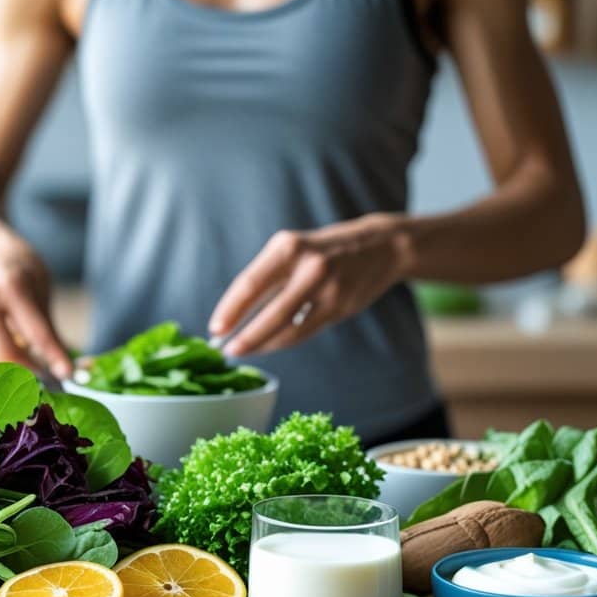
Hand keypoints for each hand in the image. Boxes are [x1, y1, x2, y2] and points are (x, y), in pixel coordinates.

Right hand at [0, 224, 72, 377]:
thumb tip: (69, 365)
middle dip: (32, 375)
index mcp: (11, 286)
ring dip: (21, 375)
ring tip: (45, 379)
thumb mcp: (42, 286)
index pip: (35, 332)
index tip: (68, 375)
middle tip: (55, 385)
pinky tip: (25, 367)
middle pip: (7, 354)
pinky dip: (9, 366)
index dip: (53, 357)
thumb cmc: (20, 267)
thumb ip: (48, 326)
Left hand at [209, 213, 413, 356]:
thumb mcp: (293, 249)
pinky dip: (282, 342)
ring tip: (242, 350)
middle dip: (245, 335)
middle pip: (270, 312)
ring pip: (288, 328)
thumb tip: (233, 314)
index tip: (215, 328)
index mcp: (288, 247)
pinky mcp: (341, 307)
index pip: (250, 283)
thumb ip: (267, 278)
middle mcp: (309, 266)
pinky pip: (304, 332)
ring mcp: (329, 289)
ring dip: (262, 343)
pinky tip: (267, 345)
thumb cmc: (323, 250)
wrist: (381, 246)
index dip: (230, 309)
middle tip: (226, 349)